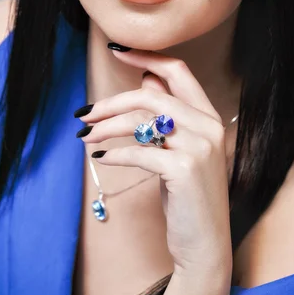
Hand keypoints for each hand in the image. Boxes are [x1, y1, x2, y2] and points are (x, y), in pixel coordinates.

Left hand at [77, 46, 232, 275]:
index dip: (145, 57)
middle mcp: (209, 126)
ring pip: (142, 120)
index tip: (116, 50)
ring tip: (85, 135)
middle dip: (111, 101)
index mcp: (209, 116)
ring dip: (106, 126)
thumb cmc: (187, 195)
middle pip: (151, 95)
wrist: (205, 244)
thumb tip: (146, 80)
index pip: (178, 71)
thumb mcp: (180, 150)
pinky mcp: (184, 170)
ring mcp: (199, 148)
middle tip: (85, 114)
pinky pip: (140, 151)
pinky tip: (102, 158)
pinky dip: (116, 153)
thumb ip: (168, 115)